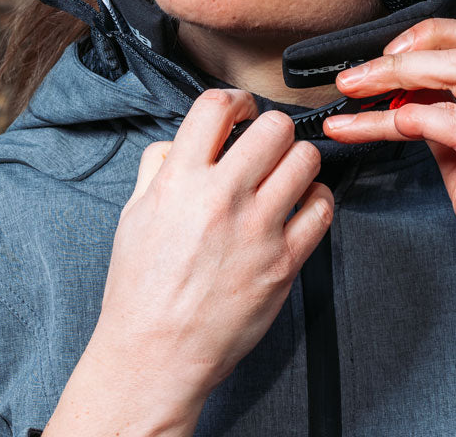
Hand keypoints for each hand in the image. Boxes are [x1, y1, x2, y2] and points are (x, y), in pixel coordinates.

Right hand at [92, 88, 332, 403]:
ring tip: (287, 172)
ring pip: (306, 159)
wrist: (155, 356)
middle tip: (268, 144)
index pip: (216, 106)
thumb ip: (159, 167)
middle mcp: (221, 198)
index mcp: (179, 181)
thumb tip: (182, 140)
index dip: (236, 100)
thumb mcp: (133, 214)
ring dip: (299, 159)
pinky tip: (302, 204)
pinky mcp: (283, 263)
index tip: (242, 111)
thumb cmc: (140, 289)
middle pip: (274, 126)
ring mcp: (257, 230)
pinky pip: (322, 208)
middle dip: (273, 129)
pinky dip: (317, 198)